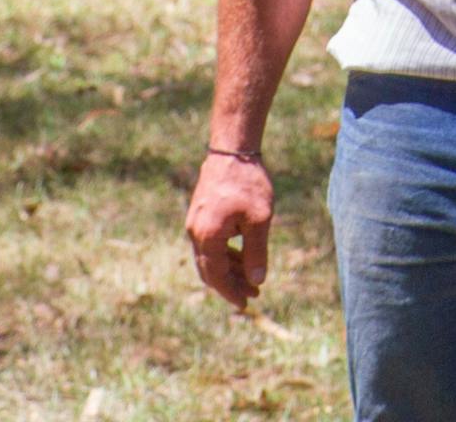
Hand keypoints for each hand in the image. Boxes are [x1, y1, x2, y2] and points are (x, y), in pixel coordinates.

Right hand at [186, 152, 273, 310]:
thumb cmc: (249, 184)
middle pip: (210, 270)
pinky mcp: (200, 216)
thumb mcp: (259, 220)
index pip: (216, 276)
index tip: (246, 304)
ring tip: (252, 278)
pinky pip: (210, 244)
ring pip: (210, 257)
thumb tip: (257, 280)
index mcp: (207, 237)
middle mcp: (195, 234)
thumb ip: (257, 252)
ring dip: (230, 269)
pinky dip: (225, 254)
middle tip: (253, 294)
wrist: (232, 151)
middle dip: (231, 285)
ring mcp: (195, 224)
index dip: (231, 292)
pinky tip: (243, 257)